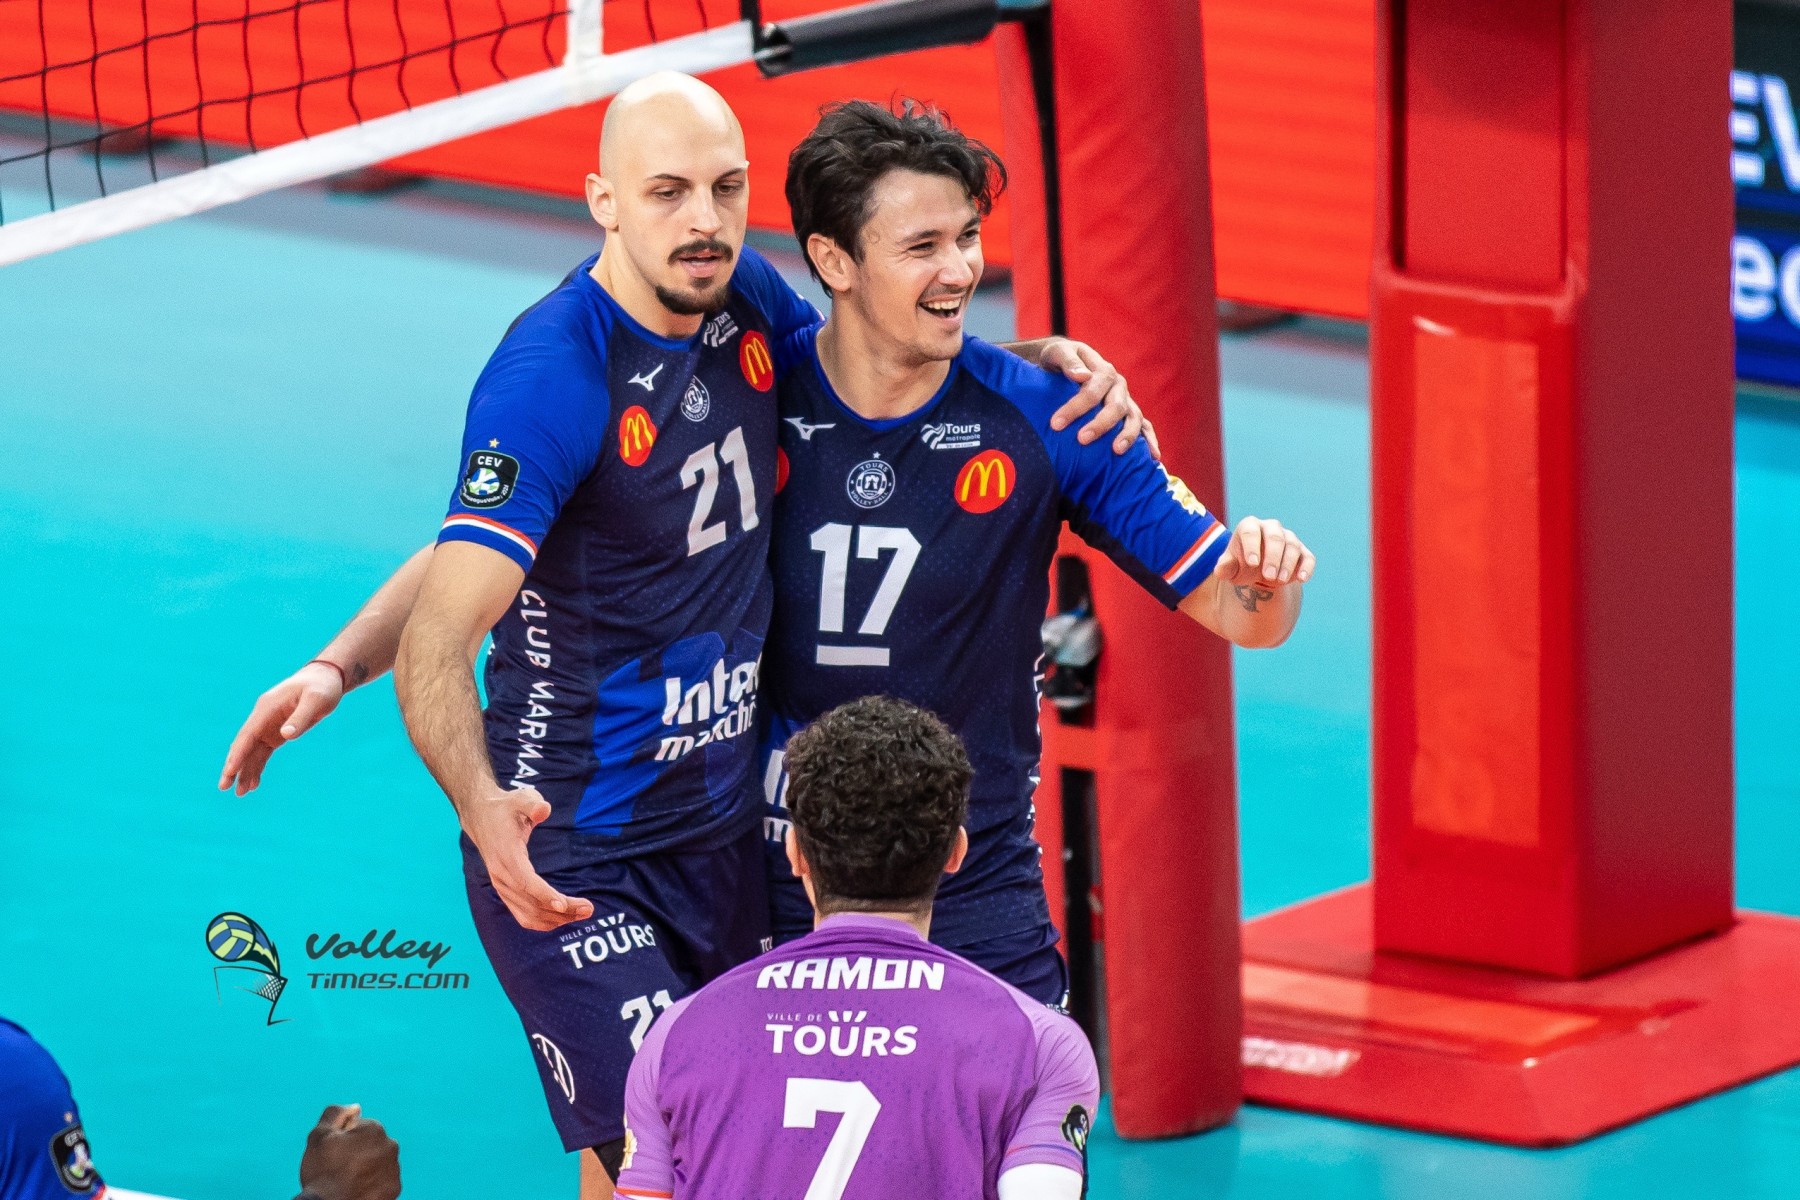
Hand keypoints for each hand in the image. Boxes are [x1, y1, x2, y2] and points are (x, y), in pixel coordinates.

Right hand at [219, 662, 345, 795]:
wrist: (326, 679)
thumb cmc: (322, 687)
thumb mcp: (316, 700)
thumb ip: (301, 717)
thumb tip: (286, 736)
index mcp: (267, 708)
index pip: (248, 734)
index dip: (238, 753)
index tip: (229, 771)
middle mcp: (262, 718)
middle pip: (243, 745)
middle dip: (233, 766)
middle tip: (224, 787)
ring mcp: (268, 726)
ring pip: (251, 752)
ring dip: (245, 771)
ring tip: (241, 793)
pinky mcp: (276, 733)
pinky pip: (262, 753)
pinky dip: (257, 767)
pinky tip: (254, 783)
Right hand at [299, 1104, 399, 1199]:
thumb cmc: (323, 1173)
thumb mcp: (319, 1136)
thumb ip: (336, 1114)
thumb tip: (355, 1107)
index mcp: (374, 1128)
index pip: (358, 1128)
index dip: (343, 1141)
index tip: (334, 1154)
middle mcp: (390, 1145)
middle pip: (371, 1144)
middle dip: (358, 1152)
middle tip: (340, 1169)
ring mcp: (394, 1168)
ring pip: (378, 1162)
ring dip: (367, 1167)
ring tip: (348, 1181)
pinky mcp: (394, 1188)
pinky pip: (383, 1180)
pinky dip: (373, 1184)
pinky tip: (358, 1189)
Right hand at [463, 787, 593, 930]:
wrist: (481, 817)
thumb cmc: (505, 808)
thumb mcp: (519, 799)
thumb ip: (532, 803)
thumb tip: (543, 810)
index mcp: (506, 855)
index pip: (524, 881)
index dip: (543, 894)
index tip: (563, 904)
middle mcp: (501, 875)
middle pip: (531, 902)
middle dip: (561, 909)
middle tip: (588, 908)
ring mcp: (501, 886)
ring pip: (528, 913)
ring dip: (556, 919)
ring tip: (583, 912)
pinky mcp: (505, 891)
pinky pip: (523, 915)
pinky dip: (543, 921)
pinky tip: (564, 919)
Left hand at [1040, 339, 1159, 458]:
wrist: (1066, 361)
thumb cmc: (1058, 358)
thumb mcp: (1056, 352)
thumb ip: (1068, 361)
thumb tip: (1082, 376)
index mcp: (1103, 370)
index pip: (1092, 390)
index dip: (1076, 407)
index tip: (1056, 424)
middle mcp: (1118, 386)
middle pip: (1116, 406)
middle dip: (1100, 424)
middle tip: (1082, 439)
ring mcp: (1125, 399)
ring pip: (1134, 417)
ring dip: (1128, 435)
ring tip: (1117, 451)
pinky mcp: (1128, 412)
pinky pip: (1143, 425)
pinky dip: (1149, 439)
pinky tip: (1153, 456)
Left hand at [1213, 516, 1314, 592]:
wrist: (1258, 572)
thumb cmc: (1241, 565)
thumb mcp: (1230, 568)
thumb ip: (1225, 567)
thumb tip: (1220, 569)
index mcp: (1249, 526)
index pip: (1251, 532)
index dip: (1252, 547)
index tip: (1252, 564)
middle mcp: (1270, 527)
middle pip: (1275, 537)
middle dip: (1273, 557)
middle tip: (1268, 577)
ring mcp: (1288, 538)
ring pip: (1292, 546)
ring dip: (1287, 564)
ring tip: (1279, 581)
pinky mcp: (1302, 551)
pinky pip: (1307, 557)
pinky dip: (1306, 567)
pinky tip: (1301, 579)